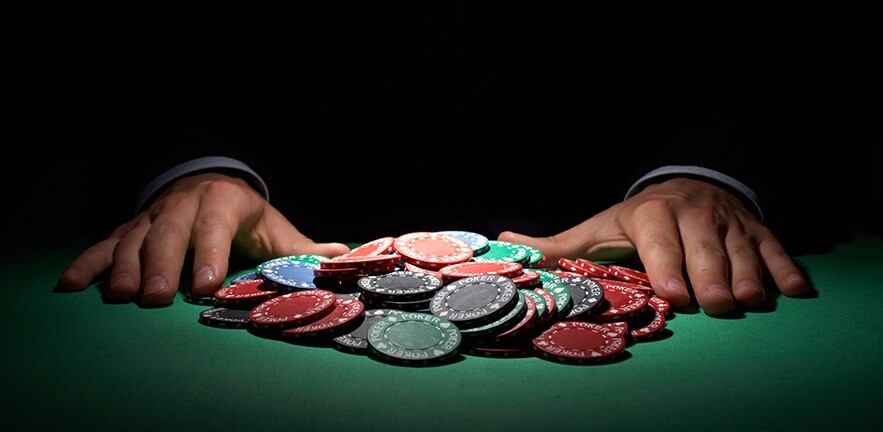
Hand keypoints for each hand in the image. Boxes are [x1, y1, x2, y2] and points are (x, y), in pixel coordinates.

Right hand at [56, 173, 349, 305]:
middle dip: (160, 265)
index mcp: (223, 202)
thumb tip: (345, 256)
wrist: (207, 183)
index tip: (203, 286)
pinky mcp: (128, 229)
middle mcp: (182, 205)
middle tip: (152, 298)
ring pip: (133, 239)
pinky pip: (104, 244)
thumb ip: (303, 248)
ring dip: (122, 267)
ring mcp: (151, 216)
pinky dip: (87, 264)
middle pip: (168, 233)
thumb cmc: (245, 215)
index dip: (208, 254)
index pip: (215, 226)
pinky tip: (70, 286)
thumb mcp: (274, 226)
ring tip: (117, 297)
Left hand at [499, 177, 807, 315]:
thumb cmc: (637, 218)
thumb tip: (505, 244)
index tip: (676, 294)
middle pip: (706, 248)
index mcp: (653, 216)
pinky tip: (792, 291)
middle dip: (712, 276)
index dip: (669, 265)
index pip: (662, 241)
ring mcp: (729, 223)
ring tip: (751, 300)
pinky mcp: (756, 231)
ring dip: (749, 275)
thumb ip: (558, 244)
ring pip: (743, 249)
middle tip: (718, 305)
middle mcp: (694, 216)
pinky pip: (775, 248)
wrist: (688, 183)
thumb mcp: (598, 227)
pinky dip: (784, 268)